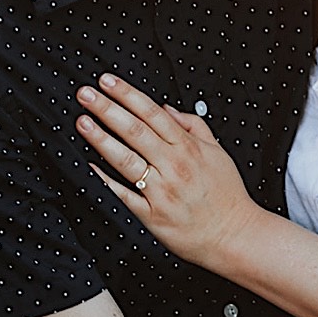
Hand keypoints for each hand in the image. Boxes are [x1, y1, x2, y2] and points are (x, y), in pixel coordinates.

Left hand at [75, 73, 257, 264]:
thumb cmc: (227, 195)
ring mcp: (161, 190)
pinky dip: (105, 179)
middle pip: (135, 131)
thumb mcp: (218, 152)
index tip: (107, 81)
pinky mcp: (151, 215)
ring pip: (126, 159)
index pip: (152, 113)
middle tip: (86, 94)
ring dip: (101, 138)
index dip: (128, 94)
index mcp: (188, 148)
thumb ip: (194, 126)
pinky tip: (89, 165)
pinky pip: (123, 194)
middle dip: (107, 109)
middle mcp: (173, 166)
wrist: (234, 235)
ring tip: (82, 121)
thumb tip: (168, 109)